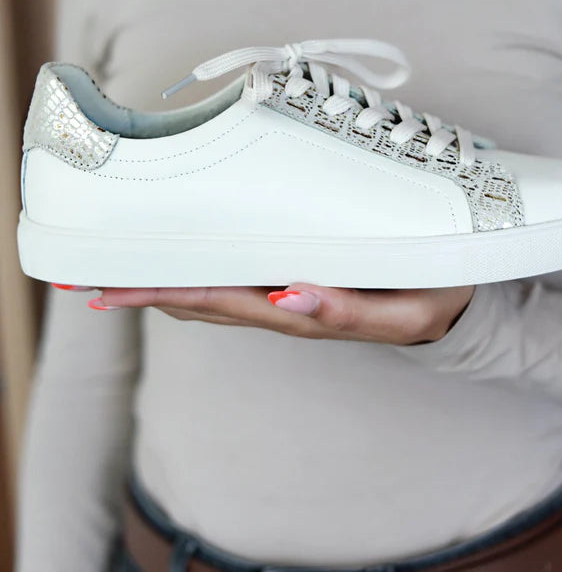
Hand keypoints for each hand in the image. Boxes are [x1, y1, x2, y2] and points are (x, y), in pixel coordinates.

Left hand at [70, 281, 475, 344]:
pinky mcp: (296, 277)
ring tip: (112, 274)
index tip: (123, 286)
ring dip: (163, 285)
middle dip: (149, 291)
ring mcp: (289, 294)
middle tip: (92, 279)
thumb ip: (351, 307)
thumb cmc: (432, 293)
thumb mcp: (407, 307)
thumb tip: (291, 292)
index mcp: (307, 308)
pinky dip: (198, 274)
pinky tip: (172, 265)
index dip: (173, 293)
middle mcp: (287, 304)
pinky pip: (237, 280)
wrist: (457, 300)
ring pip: (215, 293)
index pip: (227, 301)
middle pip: (206, 300)